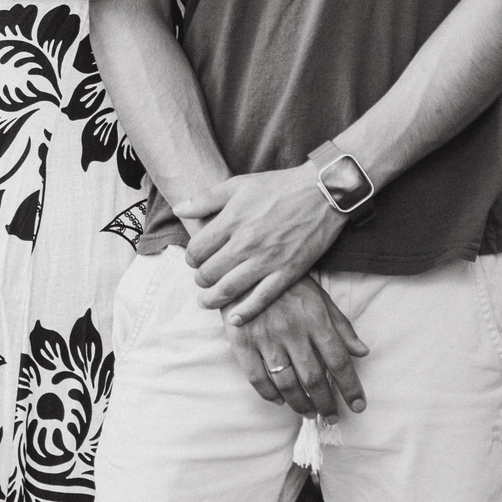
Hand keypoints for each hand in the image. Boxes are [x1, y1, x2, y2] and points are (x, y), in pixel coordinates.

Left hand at [177, 164, 345, 323]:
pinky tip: (235, 318)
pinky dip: (244, 312)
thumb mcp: (239, 184)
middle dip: (200, 280)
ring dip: (212, 300)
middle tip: (202, 280)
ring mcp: (267, 260)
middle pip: (209, 273)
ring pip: (229, 290)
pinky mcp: (287, 272)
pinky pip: (261, 299)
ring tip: (207, 301)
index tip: (196, 259)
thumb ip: (206, 198)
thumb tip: (179, 208)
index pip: (197, 250)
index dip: (191, 258)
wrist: (322, 192)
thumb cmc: (279, 186)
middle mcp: (246, 243)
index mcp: (232, 220)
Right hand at [221, 277, 367, 417]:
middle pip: (313, 378)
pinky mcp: (242, 341)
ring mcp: (265, 337)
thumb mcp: (319, 297)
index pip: (338, 361)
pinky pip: (257, 378)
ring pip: (286, 383)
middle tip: (332, 416)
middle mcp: (292, 330)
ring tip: (309, 413)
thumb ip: (341, 326)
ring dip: (301, 404)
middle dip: (326, 403)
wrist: (246, 266)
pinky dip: (270, 395)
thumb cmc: (288, 283)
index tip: (358, 406)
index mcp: (315, 318)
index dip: (350, 387)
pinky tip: (280, 400)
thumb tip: (363, 352)